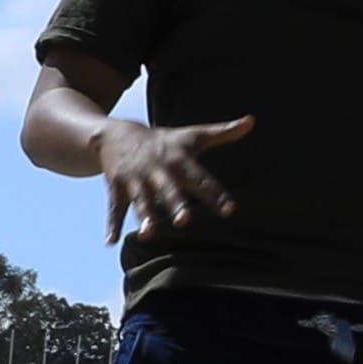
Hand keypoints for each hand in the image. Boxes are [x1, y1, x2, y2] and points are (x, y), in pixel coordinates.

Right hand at [94, 111, 251, 236]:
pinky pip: (114, 208)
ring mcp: (135, 180)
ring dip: (144, 217)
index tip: (229, 210)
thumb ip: (223, 133)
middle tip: (184, 221)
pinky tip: (110, 242)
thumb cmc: (164, 140)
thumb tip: (252, 121)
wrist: (117, 133)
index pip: (201, 179)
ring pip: (141, 201)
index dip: (215, 194)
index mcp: (179, 160)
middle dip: (175, 205)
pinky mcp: (116, 187)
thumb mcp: (193, 135)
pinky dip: (111, 225)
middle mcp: (158, 171)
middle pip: (169, 190)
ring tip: (148, 235)